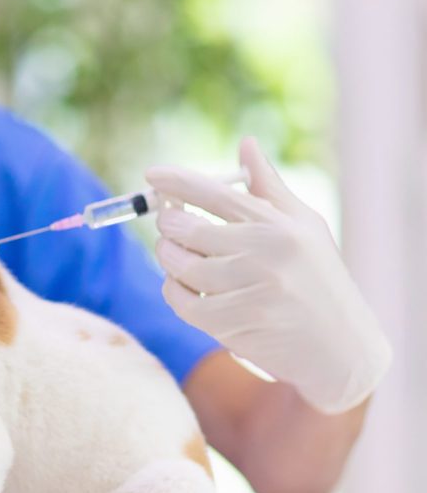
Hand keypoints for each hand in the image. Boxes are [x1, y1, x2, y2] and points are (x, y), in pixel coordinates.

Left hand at [146, 137, 391, 414]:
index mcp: (282, 226)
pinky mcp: (235, 324)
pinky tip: (180, 285)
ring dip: (168, 259)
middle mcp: (267, 255)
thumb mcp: (305, 227)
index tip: (152, 174)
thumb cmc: (319, 280)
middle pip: (191, 231)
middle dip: (169, 224)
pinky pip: (183, 302)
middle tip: (166, 222)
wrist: (341, 350)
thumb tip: (245, 143)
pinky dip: (173, 292)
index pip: (218, 195)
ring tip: (174, 254)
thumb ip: (269, 188)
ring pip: (182, 267)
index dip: (179, 182)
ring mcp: (251, 291)